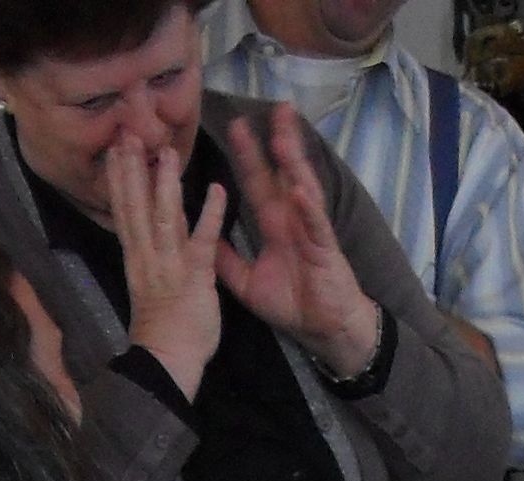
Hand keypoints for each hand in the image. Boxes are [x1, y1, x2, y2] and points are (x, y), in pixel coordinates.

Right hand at [105, 134, 224, 404]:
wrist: (168, 360)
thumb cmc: (163, 327)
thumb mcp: (150, 281)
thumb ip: (153, 249)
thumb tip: (151, 222)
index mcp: (137, 257)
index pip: (124, 210)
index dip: (119, 177)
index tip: (115, 147)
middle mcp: (148, 256)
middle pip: (135, 206)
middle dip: (131, 169)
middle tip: (128, 132)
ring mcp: (169, 266)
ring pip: (162, 218)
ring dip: (164, 183)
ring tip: (166, 150)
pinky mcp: (194, 278)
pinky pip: (202, 242)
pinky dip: (209, 215)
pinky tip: (216, 189)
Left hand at [214, 107, 384, 381]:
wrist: (323, 330)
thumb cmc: (293, 304)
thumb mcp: (246, 281)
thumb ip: (224, 258)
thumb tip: (198, 236)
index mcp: (274, 224)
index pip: (257, 181)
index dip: (247, 155)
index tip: (235, 125)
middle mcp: (293, 220)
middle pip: (283, 173)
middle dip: (277, 141)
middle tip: (272, 107)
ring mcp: (311, 231)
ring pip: (302, 188)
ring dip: (294, 163)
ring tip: (284, 135)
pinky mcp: (325, 250)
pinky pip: (315, 225)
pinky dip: (307, 208)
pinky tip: (298, 189)